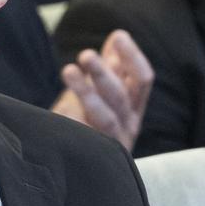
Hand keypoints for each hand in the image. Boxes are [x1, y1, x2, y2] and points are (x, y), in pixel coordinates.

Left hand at [50, 30, 152, 150]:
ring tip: (68, 71)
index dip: (133, 56)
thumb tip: (118, 36)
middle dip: (103, 73)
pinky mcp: (93, 157)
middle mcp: (128, 125)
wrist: (87, 169)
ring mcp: (111, 143)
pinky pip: (83, 137)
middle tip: (85, 54)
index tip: (118, 36)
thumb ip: (113, 67)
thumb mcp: (106, 94)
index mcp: (135, 107)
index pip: (143, 79)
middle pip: (121, 96)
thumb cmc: (94, 123)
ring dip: (86, 92)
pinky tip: (61, 107)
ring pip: (105, 116)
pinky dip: (72, 121)